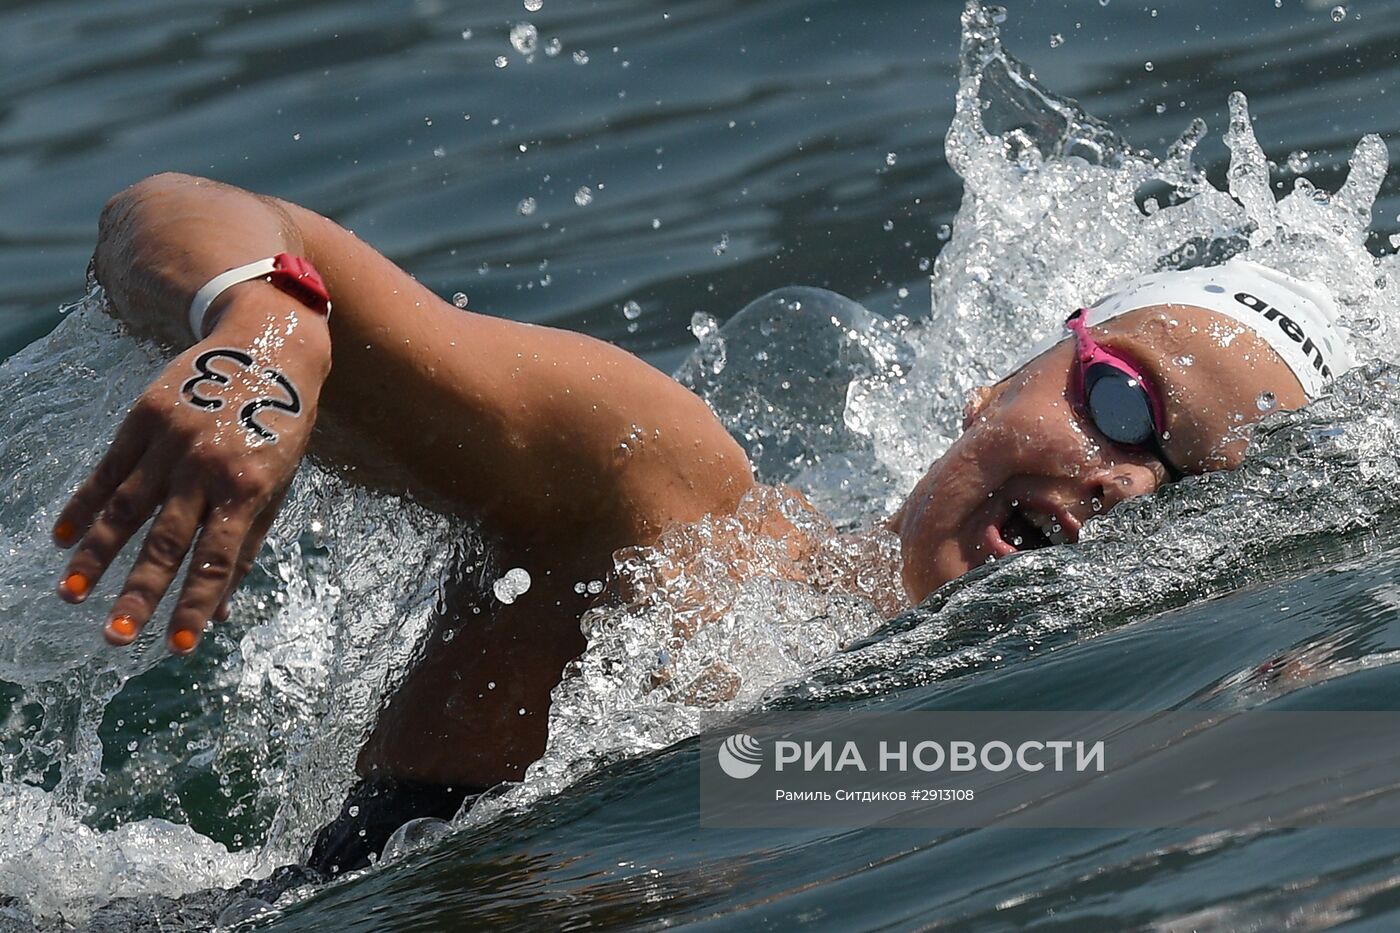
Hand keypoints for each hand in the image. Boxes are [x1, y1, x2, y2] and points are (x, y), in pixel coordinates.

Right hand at [52, 302, 329, 652]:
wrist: (269, 345)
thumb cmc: (280, 426)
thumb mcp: (279, 483)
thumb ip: (249, 543)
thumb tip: (220, 608)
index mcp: (248, 488)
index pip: (218, 559)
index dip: (197, 603)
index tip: (178, 645)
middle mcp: (207, 467)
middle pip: (167, 541)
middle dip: (140, 593)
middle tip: (114, 638)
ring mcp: (172, 441)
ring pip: (126, 509)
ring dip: (96, 555)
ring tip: (71, 594)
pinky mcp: (144, 417)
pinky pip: (107, 469)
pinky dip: (84, 505)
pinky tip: (62, 539)